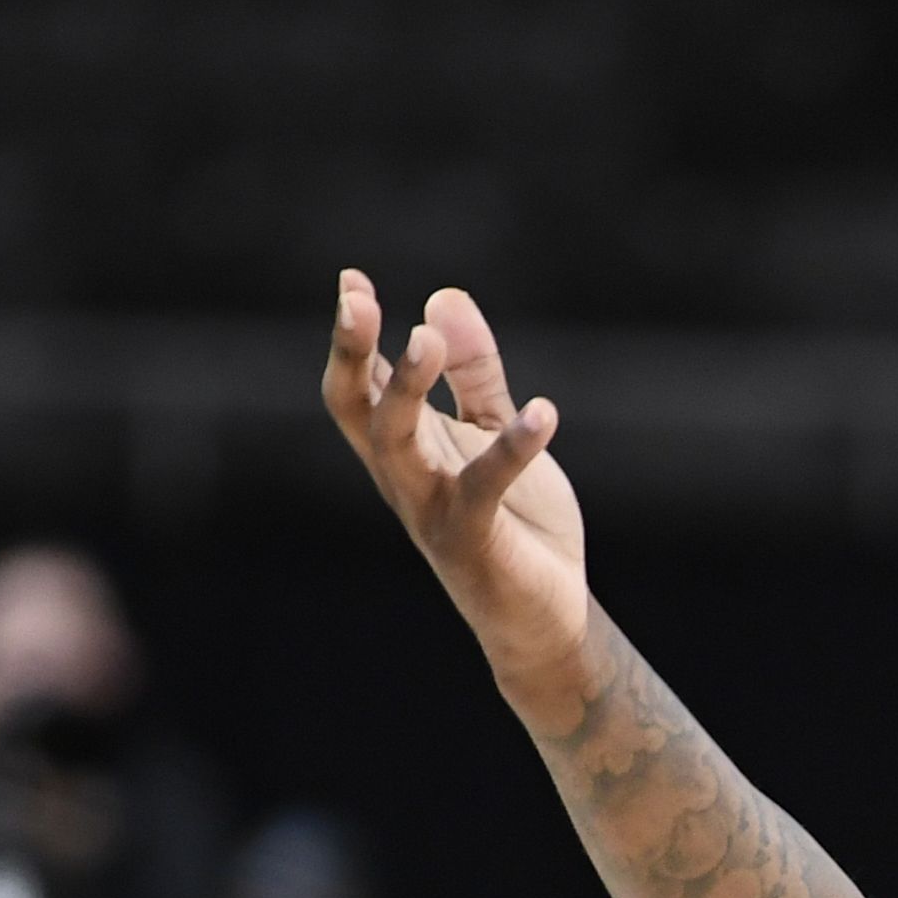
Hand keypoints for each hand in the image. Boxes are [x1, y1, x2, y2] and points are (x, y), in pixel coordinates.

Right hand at [320, 274, 589, 687]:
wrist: (546, 616)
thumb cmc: (516, 522)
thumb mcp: (493, 432)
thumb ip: (475, 374)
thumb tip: (444, 299)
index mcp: (405, 449)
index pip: (360, 386)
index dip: (351, 337)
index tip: (352, 281)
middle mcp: (405, 477)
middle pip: (357, 408)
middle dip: (353, 353)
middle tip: (358, 300)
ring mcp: (432, 510)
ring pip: (397, 443)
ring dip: (407, 389)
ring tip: (425, 337)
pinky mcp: (473, 540)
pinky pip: (484, 487)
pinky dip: (513, 449)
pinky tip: (544, 412)